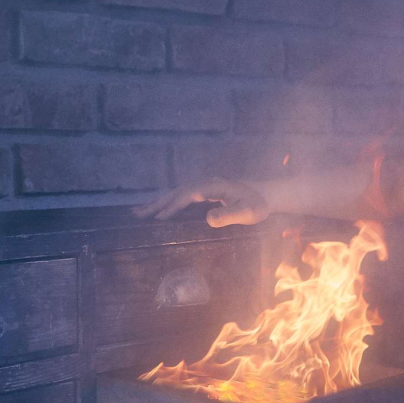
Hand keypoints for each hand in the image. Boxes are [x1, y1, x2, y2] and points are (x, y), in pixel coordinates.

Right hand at [133, 178, 269, 227]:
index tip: (158, 219)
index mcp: (212, 186)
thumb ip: (229, 216)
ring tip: (138, 212)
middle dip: (156, 203)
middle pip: (175, 192)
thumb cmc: (258, 205)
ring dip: (157, 202)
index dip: (172, 207)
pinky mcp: (203, 192)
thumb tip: (208, 219)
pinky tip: (158, 210)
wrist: (267, 195)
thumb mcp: (247, 212)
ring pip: (175, 193)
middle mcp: (204, 183)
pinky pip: (181, 196)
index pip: (187, 196)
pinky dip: (167, 202)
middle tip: (136, 215)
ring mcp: (203, 186)